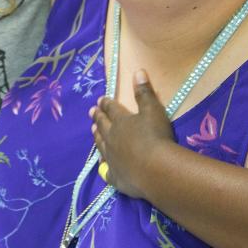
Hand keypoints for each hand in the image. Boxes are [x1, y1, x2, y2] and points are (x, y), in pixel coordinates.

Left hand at [90, 70, 175, 199]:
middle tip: (91, 112)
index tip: (100, 99)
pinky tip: (102, 165)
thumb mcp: (153, 110)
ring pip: (101, 145)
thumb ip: (144, 92)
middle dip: (97, 117)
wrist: (156, 169)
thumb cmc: (156, 136)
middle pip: (102, 125)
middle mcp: (112, 138)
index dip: (106, 103)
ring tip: (93, 131)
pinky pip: (106, 171)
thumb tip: (138, 71)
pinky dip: (104, 166)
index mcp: (121, 121)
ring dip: (97, 137)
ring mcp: (112, 158)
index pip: (111, 109)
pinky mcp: (116, 176)